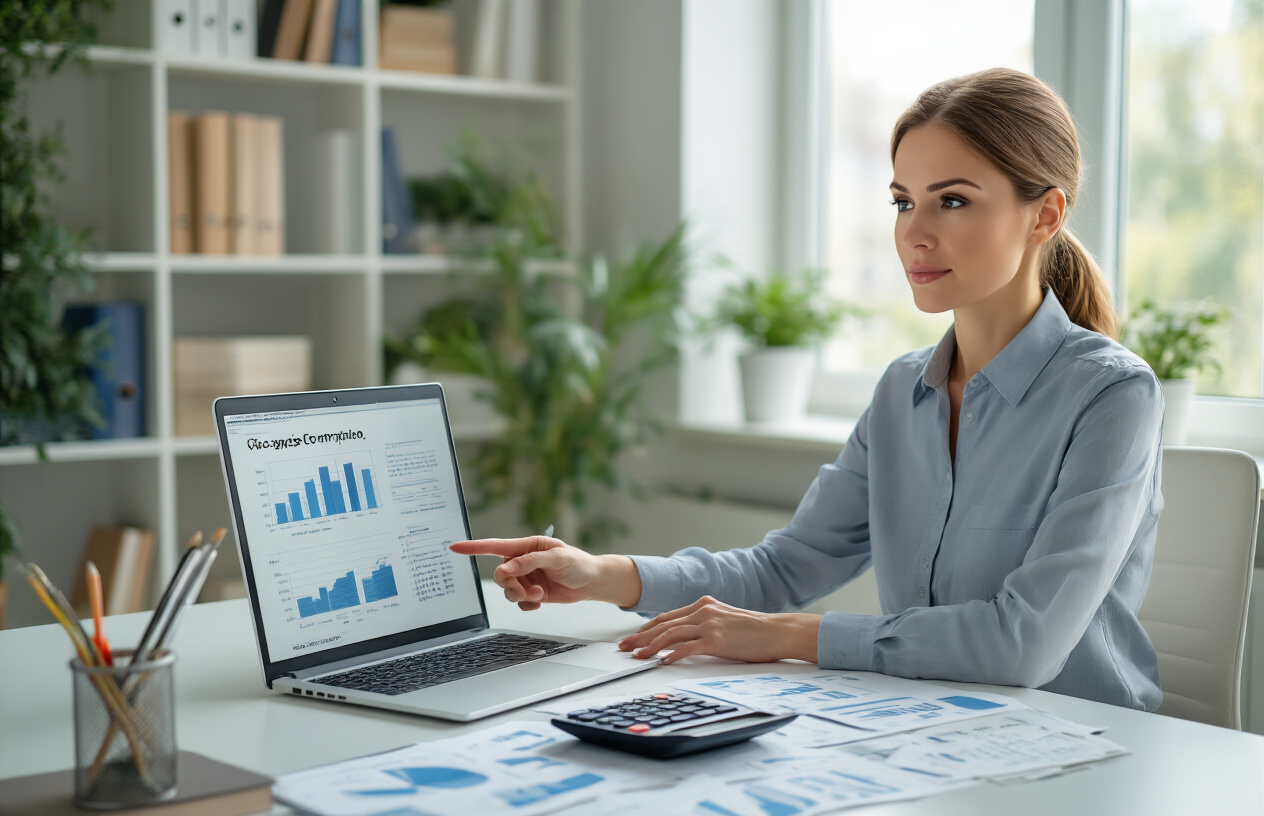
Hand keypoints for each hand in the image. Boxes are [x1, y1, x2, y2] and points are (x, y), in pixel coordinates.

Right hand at [448, 536, 640, 610]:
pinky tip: (540, 602)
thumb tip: (508, 568)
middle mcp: (523, 561)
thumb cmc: (578, 563)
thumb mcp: (557, 558)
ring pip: (507, 590)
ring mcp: (526, 577)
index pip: (495, 546)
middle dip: (512, 585)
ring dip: (521, 596)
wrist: (591, 582)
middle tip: (529, 591)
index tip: (455, 547)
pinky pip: (517, 602)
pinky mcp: (530, 592)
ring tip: (540, 595)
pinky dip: (527, 605)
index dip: (474, 547)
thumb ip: (531, 562)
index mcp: (527, 546)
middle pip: (500, 574)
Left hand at [618, 596, 820, 665]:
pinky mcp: (716, 640)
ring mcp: (709, 624)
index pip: (668, 616)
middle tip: (625, 646)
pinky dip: (671, 655)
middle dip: (641, 636)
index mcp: (704, 605)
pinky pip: (686, 648)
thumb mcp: (726, 620)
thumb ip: (706, 624)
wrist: (778, 631)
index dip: (648, 627)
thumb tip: (687, 638)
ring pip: (670, 634)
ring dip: (650, 647)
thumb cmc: (755, 630)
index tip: (635, 637)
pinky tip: (661, 662)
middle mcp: (703, 611)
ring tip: (637, 656)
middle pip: (663, 624)